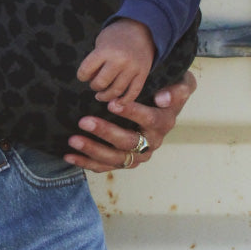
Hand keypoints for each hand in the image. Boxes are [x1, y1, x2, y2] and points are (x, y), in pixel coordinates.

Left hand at [64, 70, 196, 173]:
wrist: (162, 106)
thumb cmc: (167, 89)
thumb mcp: (181, 83)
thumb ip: (178, 89)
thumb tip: (163, 98)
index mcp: (164, 122)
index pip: (149, 119)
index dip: (132, 112)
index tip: (112, 104)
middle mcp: (152, 142)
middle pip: (129, 142)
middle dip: (105, 132)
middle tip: (83, 121)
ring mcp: (137, 155)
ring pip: (115, 158)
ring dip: (93, 150)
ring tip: (73, 140)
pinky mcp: (124, 162)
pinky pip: (105, 166)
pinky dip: (86, 162)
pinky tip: (69, 155)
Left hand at [77, 19, 154, 103]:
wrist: (142, 29)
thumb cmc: (116, 37)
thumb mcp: (101, 42)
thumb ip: (95, 61)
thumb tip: (91, 81)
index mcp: (105, 50)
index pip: (86, 71)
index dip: (82, 76)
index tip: (83, 76)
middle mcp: (119, 60)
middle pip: (101, 83)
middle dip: (94, 86)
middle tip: (94, 85)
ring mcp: (133, 68)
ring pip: (116, 91)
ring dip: (106, 96)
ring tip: (101, 95)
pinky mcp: (143, 74)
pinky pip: (133, 92)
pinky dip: (124, 100)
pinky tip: (117, 102)